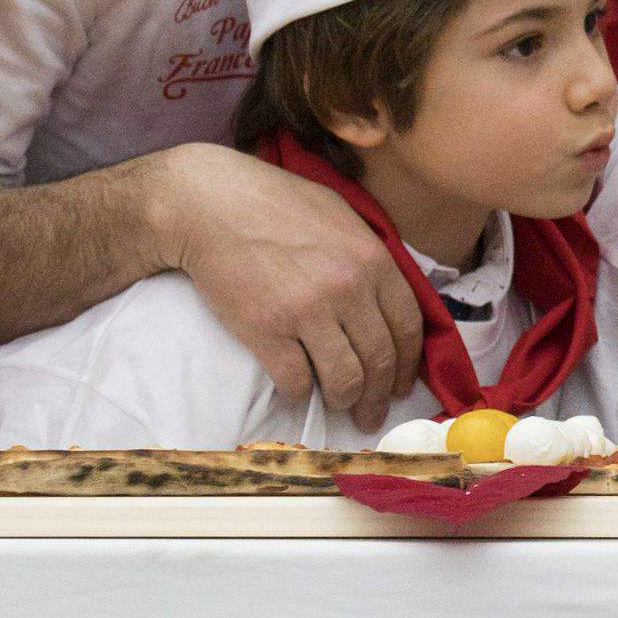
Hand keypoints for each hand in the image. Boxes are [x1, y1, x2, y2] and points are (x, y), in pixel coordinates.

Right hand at [157, 144, 423, 422]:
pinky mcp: (266, 330)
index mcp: (373, 261)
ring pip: (344, 377)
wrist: (210, 205)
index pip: (407, 325)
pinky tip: (298, 392)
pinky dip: (300, 394)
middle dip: (379, 395)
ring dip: (345, 400)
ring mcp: (308, 311)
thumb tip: (386, 296)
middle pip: (379, 358)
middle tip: (372, 414)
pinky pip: (295, 380)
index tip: (401, 383)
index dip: (407, 363)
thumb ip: (369, 256)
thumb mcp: (341, 217)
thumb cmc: (275, 203)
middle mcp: (348, 289)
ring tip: (341, 407)